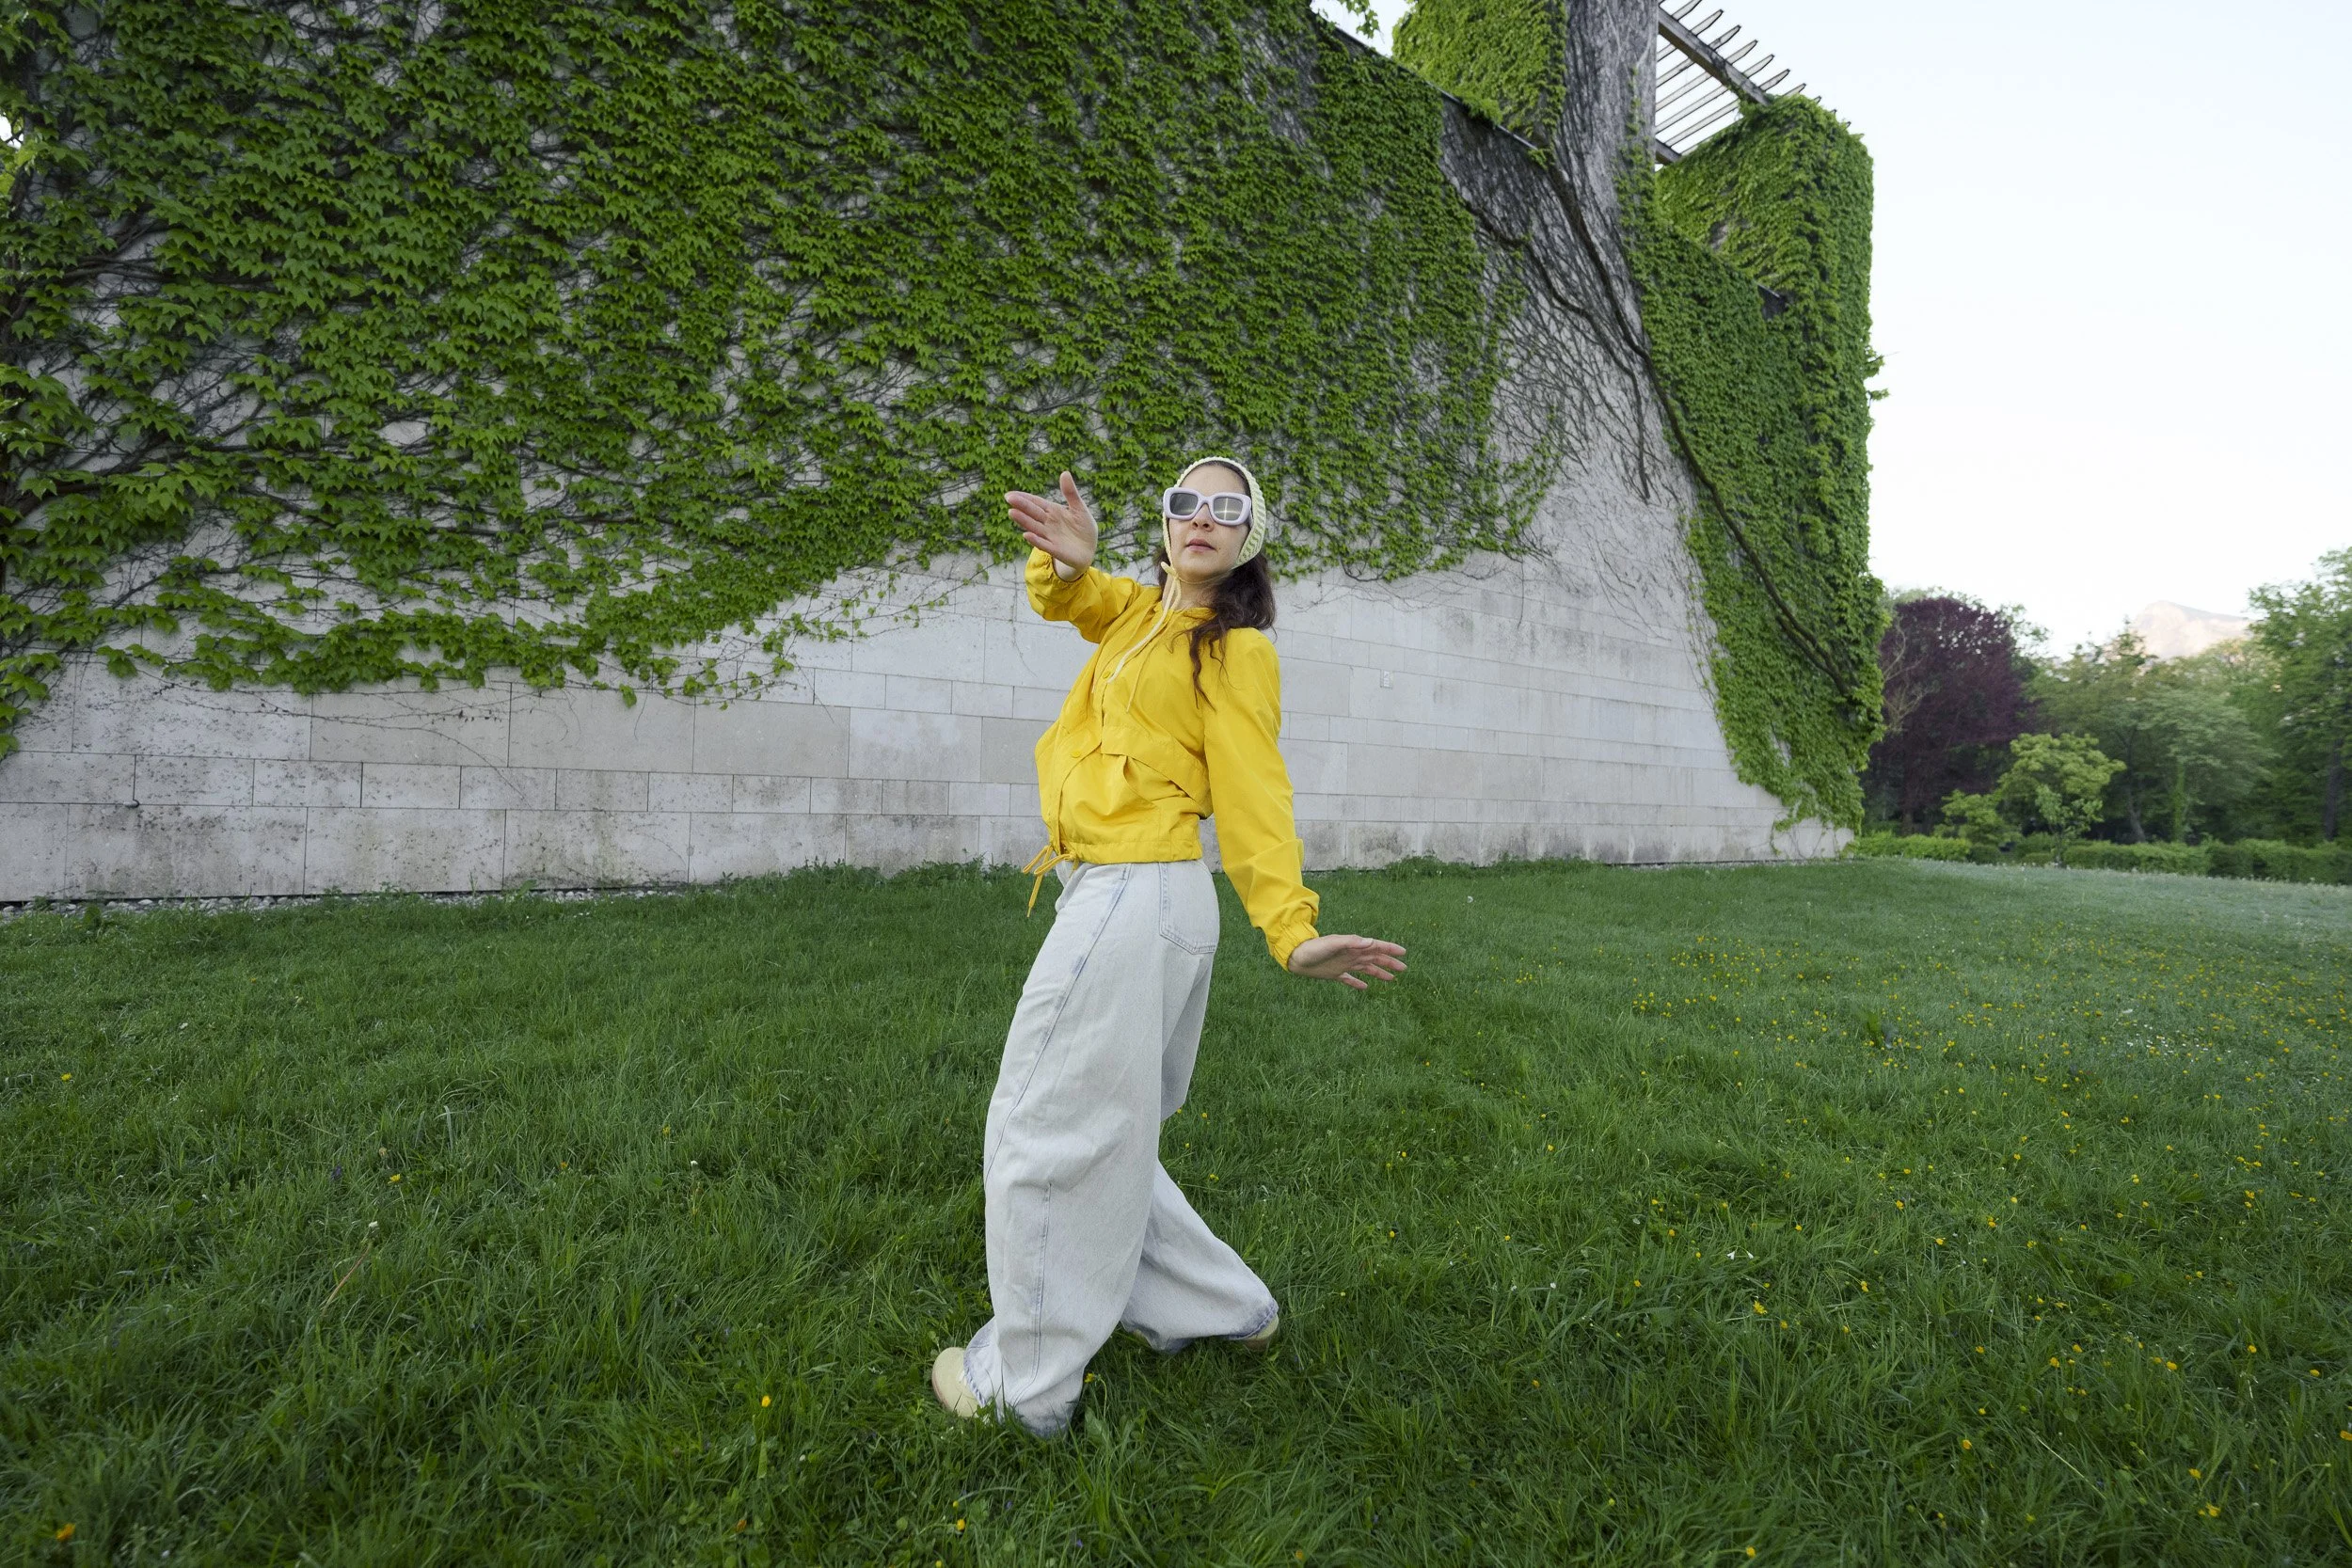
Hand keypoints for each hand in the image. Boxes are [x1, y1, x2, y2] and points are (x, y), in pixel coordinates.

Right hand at [1005, 471, 1098, 578]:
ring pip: (1034, 527)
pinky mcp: (1056, 549)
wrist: (1089, 550)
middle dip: (1021, 505)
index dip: (1024, 498)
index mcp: (1052, 511)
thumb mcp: (1079, 508)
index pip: (1036, 503)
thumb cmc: (1083, 529)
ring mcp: (1050, 537)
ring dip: (1023, 521)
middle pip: (1032, 513)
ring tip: (1012, 512)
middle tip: (1008, 498)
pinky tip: (1026, 535)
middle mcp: (1048, 523)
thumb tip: (1064, 473)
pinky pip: (1044, 544)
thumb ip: (1071, 493)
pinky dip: (1035, 540)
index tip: (1010, 494)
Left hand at [1285, 933, 1406, 990]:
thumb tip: (1371, 942)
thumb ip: (1351, 942)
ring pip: (1366, 969)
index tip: (1403, 953)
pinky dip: (1358, 983)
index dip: (1390, 949)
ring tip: (1391, 979)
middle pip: (1375, 959)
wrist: (1296, 957)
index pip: (1376, 947)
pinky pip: (1350, 979)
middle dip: (1389, 962)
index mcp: (1353, 947)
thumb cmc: (1313, 948)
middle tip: (1403, 968)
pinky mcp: (1335, 974)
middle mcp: (1351, 955)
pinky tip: (1365, 987)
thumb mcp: (1333, 943)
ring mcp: (1344, 964)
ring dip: (1379, 972)